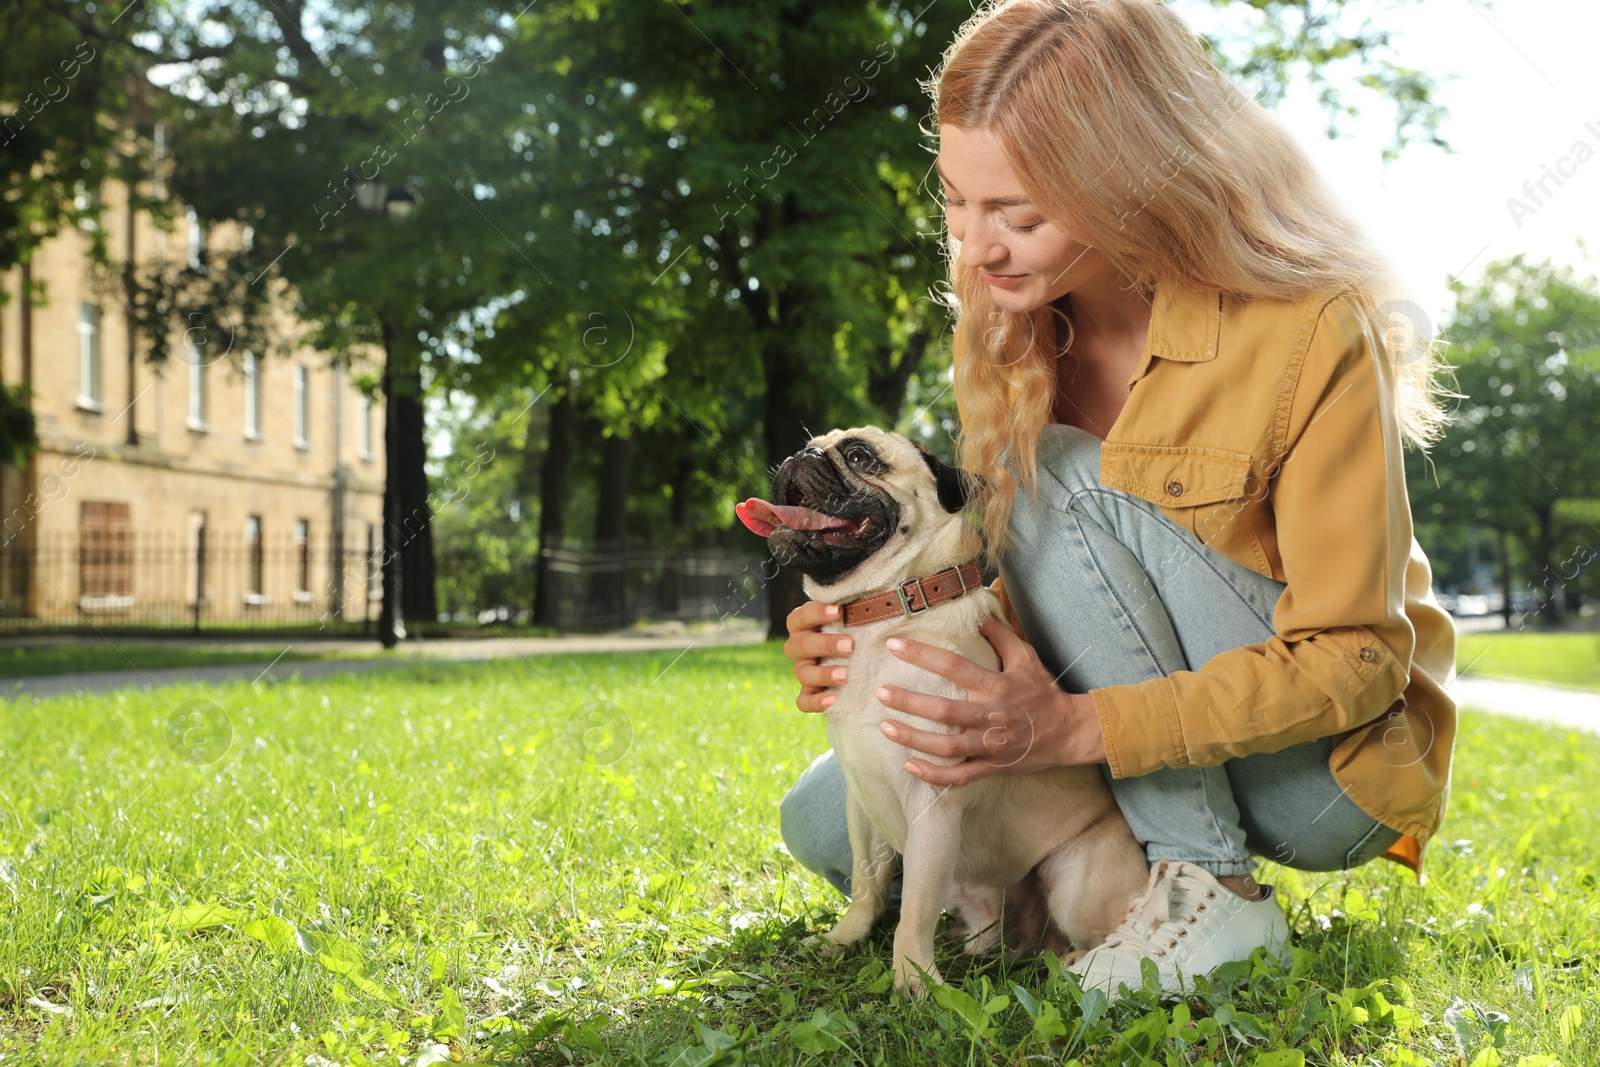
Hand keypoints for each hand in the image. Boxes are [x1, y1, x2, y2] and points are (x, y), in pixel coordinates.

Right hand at [783, 599, 852, 713]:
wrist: (856, 654)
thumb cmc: (855, 627)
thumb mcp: (856, 613)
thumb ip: (860, 604)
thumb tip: (886, 594)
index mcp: (803, 624)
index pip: (801, 616)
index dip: (817, 613)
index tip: (839, 611)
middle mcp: (799, 647)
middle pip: (800, 645)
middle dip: (825, 645)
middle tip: (849, 645)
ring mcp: (803, 671)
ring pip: (803, 673)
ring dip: (823, 674)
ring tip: (845, 674)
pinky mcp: (809, 693)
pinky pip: (803, 701)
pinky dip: (815, 702)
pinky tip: (832, 700)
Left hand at [874, 615, 1108, 785]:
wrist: (1068, 733)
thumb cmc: (1043, 692)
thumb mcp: (1026, 658)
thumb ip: (1000, 635)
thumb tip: (978, 611)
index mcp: (998, 686)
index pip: (955, 667)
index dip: (923, 655)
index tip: (895, 645)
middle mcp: (991, 716)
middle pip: (945, 711)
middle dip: (910, 702)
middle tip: (880, 692)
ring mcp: (990, 745)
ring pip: (947, 747)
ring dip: (914, 738)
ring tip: (885, 727)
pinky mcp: (991, 767)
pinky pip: (959, 775)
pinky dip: (934, 774)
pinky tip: (909, 765)